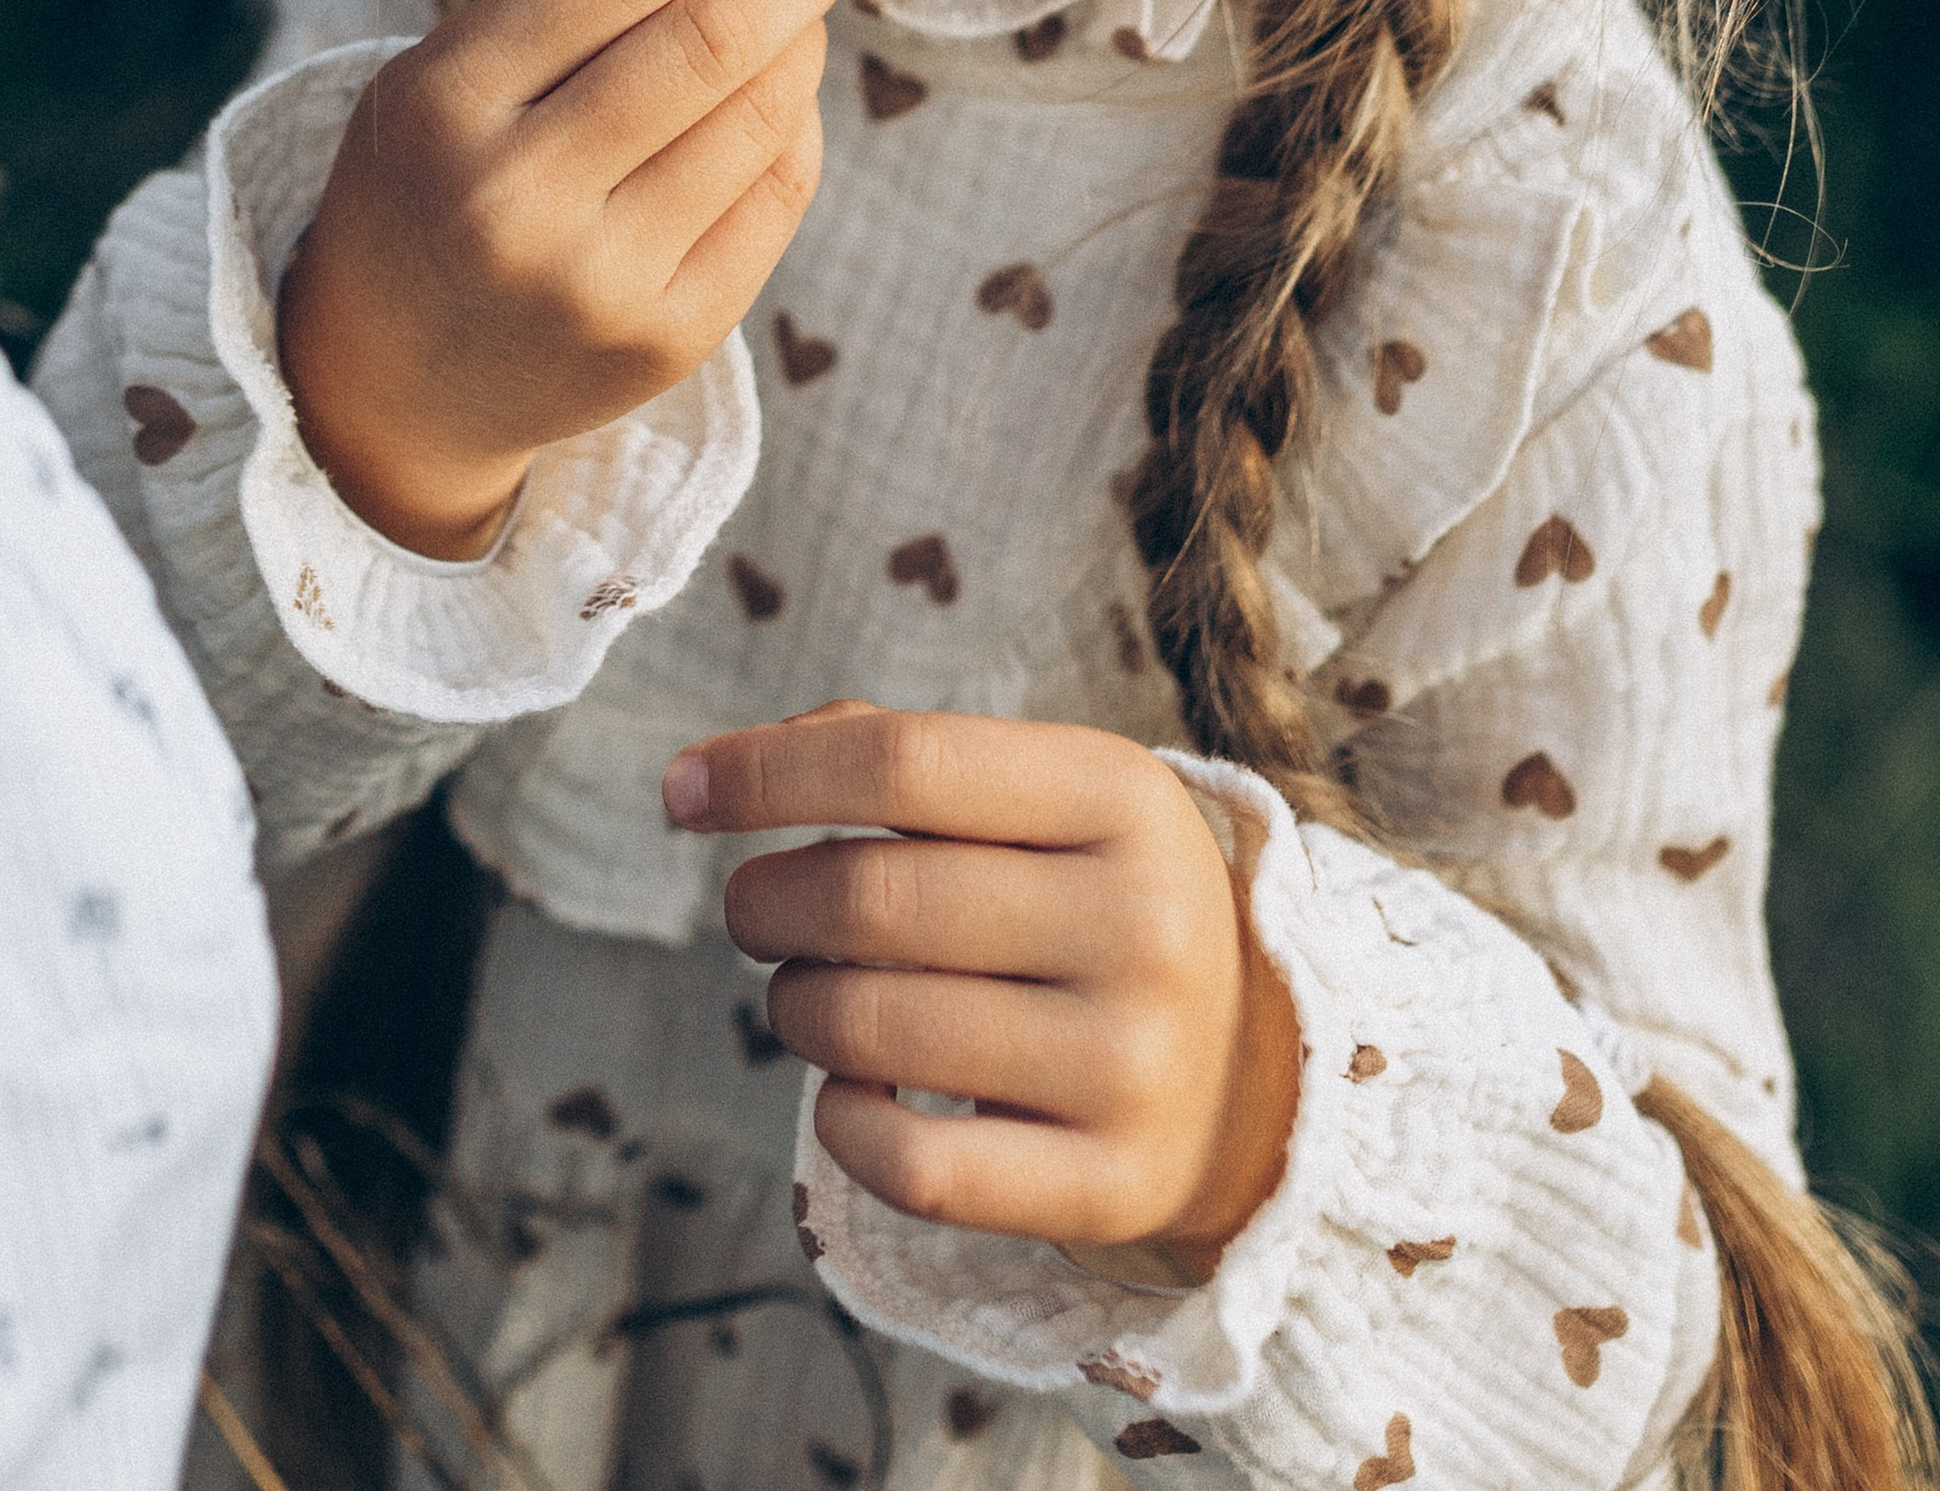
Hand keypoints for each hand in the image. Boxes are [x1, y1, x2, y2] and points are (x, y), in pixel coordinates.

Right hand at [279, 0, 836, 553]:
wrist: (393, 380)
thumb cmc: (436, 180)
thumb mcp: (445, 71)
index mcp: (450, 97)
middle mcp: (518, 194)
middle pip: (715, 33)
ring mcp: (598, 281)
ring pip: (764, 113)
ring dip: (802, 39)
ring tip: (788, 18)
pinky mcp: (666, 341)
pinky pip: (778, 196)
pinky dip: (797, 124)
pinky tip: (776, 100)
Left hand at [667, 704, 1301, 1266]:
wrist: (1258, 1069)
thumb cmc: (1094, 900)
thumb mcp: (1043, 794)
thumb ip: (897, 753)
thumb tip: (719, 768)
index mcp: (1121, 792)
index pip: (902, 761)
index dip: (767, 771)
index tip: (682, 789)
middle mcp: (1140, 923)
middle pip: (868, 896)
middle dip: (764, 900)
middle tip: (755, 909)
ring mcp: (1132, 1063)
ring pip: (868, 1028)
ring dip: (794, 1005)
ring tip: (813, 993)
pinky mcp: (1107, 1185)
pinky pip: (908, 1164)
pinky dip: (841, 1123)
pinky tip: (854, 1091)